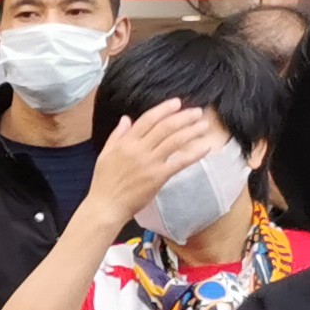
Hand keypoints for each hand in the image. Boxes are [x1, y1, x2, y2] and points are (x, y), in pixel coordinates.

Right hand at [80, 100, 225, 235]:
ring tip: (204, 125)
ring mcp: (150, 163)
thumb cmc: (104, 182)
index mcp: (125, 143)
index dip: (164, 109)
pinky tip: (205, 147)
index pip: (148, 120)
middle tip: (198, 112)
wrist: (107, 206)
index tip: (177, 102)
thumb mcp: (105, 154)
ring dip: (192, 131)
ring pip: (175, 141)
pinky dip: (194, 153)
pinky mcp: (159, 177)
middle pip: (165, 127)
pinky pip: (180, 162)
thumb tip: (126, 119)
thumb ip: (117, 135)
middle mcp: (139, 150)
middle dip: (183, 117)